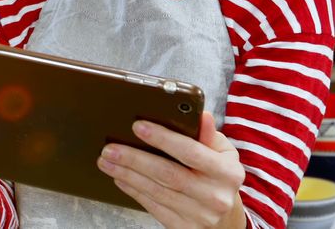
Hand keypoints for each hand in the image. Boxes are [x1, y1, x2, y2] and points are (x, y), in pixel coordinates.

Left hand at [97, 111, 246, 228]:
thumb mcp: (222, 154)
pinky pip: (154, 207)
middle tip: (110, 148)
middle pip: (168, 174)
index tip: (138, 126)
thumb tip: (201, 115)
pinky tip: (120, 178)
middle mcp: (216, 196)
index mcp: (227, 172)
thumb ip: (209, 135)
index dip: (163, 139)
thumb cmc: (218, 177)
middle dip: (135, 159)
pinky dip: (134, 191)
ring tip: (107, 161)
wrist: (225, 219)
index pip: (191, 152)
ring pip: (157, 192)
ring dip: (127, 175)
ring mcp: (200, 216)